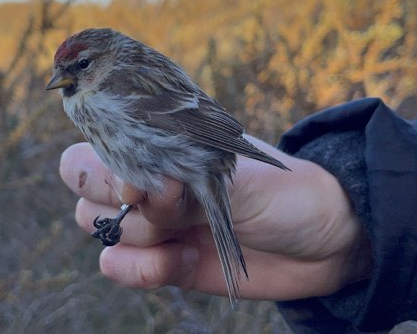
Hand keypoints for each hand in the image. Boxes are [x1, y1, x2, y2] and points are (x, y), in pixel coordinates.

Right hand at [59, 136, 371, 299]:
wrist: (328, 240)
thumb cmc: (287, 189)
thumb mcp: (236, 175)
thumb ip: (184, 178)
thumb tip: (138, 186)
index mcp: (159, 146)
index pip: (90, 150)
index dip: (96, 164)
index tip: (138, 177)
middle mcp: (150, 183)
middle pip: (88, 194)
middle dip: (119, 200)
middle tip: (168, 203)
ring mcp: (158, 226)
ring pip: (105, 231)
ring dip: (136, 236)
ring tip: (180, 235)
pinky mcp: (169, 265)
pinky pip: (127, 269)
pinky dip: (143, 269)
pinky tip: (180, 260)